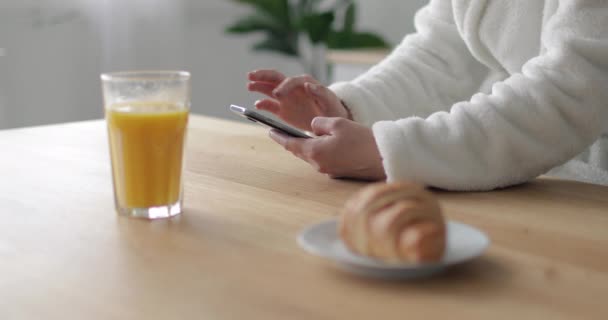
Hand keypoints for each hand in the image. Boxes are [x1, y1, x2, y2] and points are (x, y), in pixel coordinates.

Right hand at [247, 69, 349, 130]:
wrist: (330, 122)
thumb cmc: (333, 110)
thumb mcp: (331, 102)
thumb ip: (321, 92)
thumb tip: (308, 84)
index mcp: (305, 84)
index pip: (292, 81)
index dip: (284, 86)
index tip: (277, 94)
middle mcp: (293, 89)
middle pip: (276, 78)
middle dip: (263, 76)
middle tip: (251, 76)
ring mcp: (286, 99)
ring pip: (269, 89)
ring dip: (259, 86)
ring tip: (249, 85)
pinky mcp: (282, 110)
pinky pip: (270, 105)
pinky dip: (263, 104)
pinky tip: (257, 105)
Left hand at [269, 117, 385, 180]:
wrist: (382, 158)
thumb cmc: (362, 140)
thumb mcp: (337, 123)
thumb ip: (319, 123)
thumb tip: (313, 127)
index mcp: (315, 151)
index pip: (291, 144)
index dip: (279, 136)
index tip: (270, 130)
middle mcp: (318, 164)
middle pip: (300, 151)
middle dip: (292, 141)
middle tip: (282, 131)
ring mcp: (328, 170)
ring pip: (312, 155)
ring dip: (307, 145)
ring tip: (304, 134)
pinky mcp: (337, 172)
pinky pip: (323, 159)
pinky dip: (320, 150)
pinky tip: (324, 143)